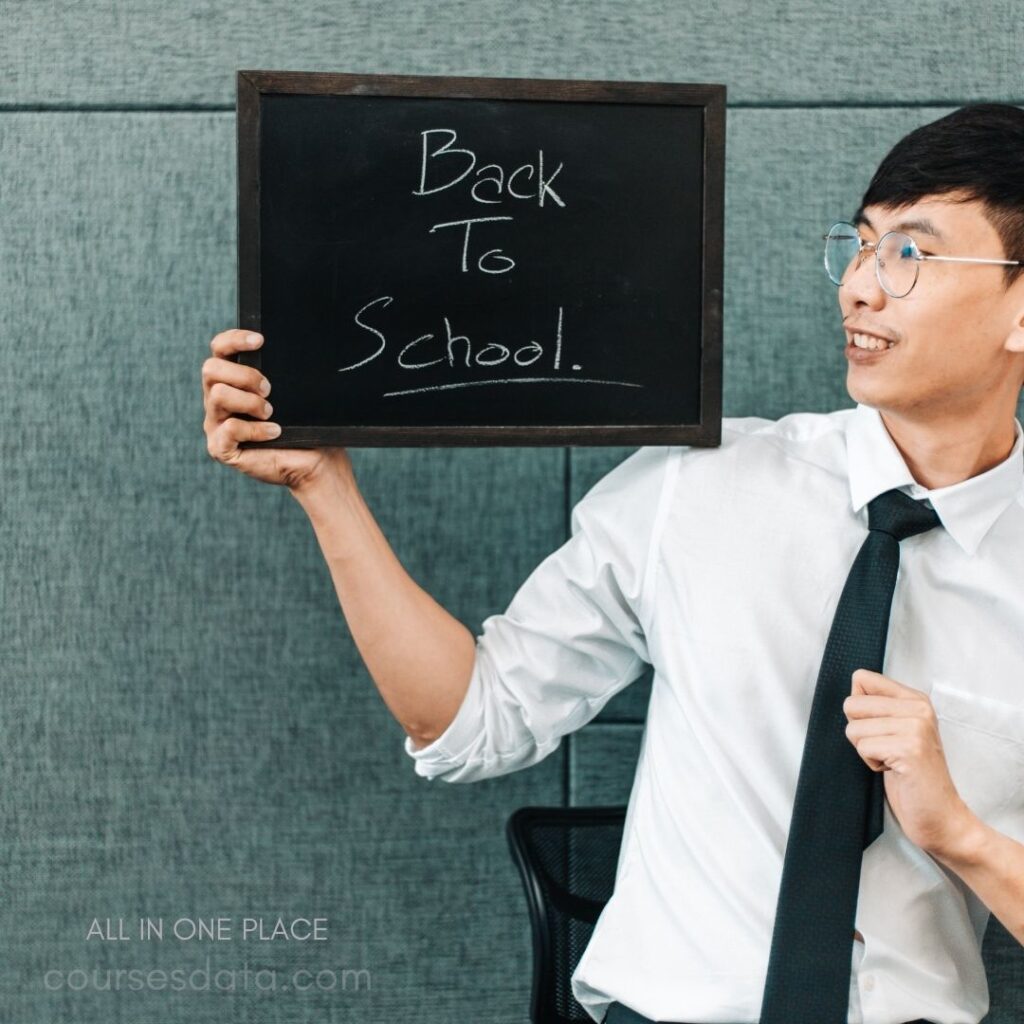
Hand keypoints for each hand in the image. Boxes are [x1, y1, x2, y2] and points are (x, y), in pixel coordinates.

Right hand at [202, 329, 351, 491]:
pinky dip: (256, 429)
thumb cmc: (303, 426)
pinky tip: (275, 433)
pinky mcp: (220, 448)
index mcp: (232, 380)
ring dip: (250, 402)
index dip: (234, 340)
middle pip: (210, 369)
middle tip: (269, 389)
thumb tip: (281, 347)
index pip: (219, 349)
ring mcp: (216, 424)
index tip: (260, 341)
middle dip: (244, 374)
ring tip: (271, 413)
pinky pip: (230, 428)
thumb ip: (278, 372)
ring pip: (218, 395)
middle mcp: (217, 399)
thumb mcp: (291, 393)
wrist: (314, 461)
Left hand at [843, 669, 971, 853]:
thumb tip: (851, 689)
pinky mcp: (909, 749)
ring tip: (892, 761)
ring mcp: (916, 727)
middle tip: (886, 749)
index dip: (859, 709)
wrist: (941, 816)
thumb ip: (878, 708)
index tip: (880, 729)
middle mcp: (918, 708)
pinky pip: (863, 747)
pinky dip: (871, 764)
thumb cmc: (912, 776)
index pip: (861, 678)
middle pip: (851, 704)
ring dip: (866, 751)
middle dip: (860, 732)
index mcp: (915, 699)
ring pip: (854, 728)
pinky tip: (894, 771)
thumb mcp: (896, 731)